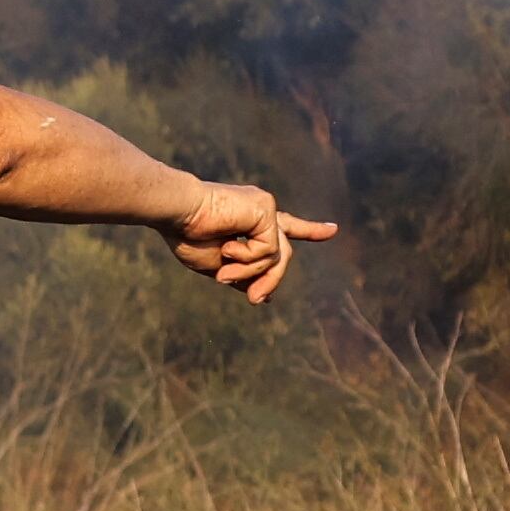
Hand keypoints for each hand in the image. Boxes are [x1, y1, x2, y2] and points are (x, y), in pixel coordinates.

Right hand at [166, 181, 337, 304]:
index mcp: (250, 221)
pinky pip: (269, 250)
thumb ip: (245, 276)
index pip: (287, 228)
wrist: (177, 214)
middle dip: (270, 280)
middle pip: (282, 256)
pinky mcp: (266, 209)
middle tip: (255, 301)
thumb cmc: (188, 236)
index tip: (332, 230)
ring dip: (251, 273)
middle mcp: (262, 211)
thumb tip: (266, 298)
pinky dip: (247, 259)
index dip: (309, 230)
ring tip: (223, 274)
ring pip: (278, 257)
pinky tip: (227, 247)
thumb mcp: (221, 266)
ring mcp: (266, 209)